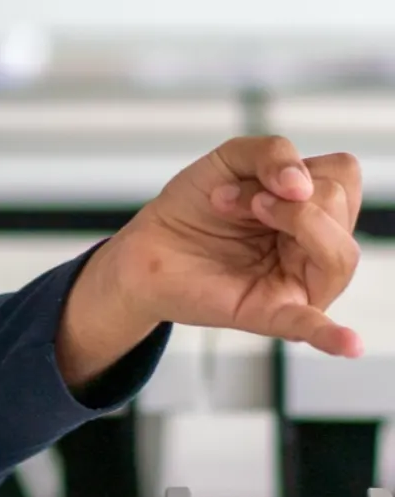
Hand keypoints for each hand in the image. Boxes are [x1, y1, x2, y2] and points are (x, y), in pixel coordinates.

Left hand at [55, 134, 363, 388]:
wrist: (149, 244)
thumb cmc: (195, 207)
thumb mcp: (230, 160)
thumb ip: (272, 153)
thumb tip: (302, 185)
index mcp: (313, 210)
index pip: (344, 176)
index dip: (298, 166)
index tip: (251, 174)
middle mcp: (315, 247)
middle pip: (340, 207)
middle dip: (278, 191)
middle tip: (229, 198)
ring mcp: (299, 283)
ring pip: (339, 255)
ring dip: (287, 218)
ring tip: (238, 210)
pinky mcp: (271, 313)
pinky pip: (312, 327)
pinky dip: (333, 336)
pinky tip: (347, 343)